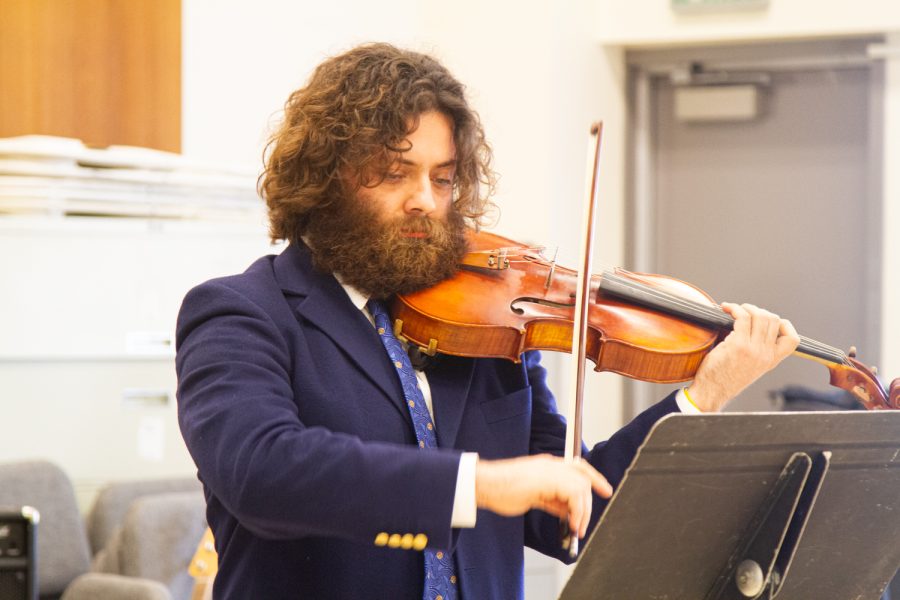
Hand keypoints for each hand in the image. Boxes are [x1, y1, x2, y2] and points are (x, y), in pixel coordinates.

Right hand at [474, 454, 611, 537]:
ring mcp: (550, 470)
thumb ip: (551, 500)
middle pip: (583, 476)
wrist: (486, 484)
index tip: (605, 490)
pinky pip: (573, 493)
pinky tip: (571, 523)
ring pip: (581, 486)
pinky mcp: (548, 479)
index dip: (594, 477)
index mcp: (547, 466)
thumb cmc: (502, 490)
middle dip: (590, 500)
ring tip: (576, 528)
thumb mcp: (533, 496)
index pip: (578, 467)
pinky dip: (577, 510)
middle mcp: (551, 465)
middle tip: (585, 523)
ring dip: (583, 511)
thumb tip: (567, 510)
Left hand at [687, 303, 798, 411]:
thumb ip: (758, 350)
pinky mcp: (738, 345)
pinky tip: (726, 309)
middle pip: (773, 320)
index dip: (784, 325)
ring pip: (760, 316)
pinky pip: (742, 317)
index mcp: (771, 360)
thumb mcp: (751, 366)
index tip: (768, 320)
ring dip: (745, 307)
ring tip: (734, 309)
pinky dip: (734, 309)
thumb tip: (754, 326)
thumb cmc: (725, 377)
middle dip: (758, 310)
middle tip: (744, 311)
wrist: (712, 392)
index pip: (792, 339)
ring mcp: (753, 350)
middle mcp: (766, 355)